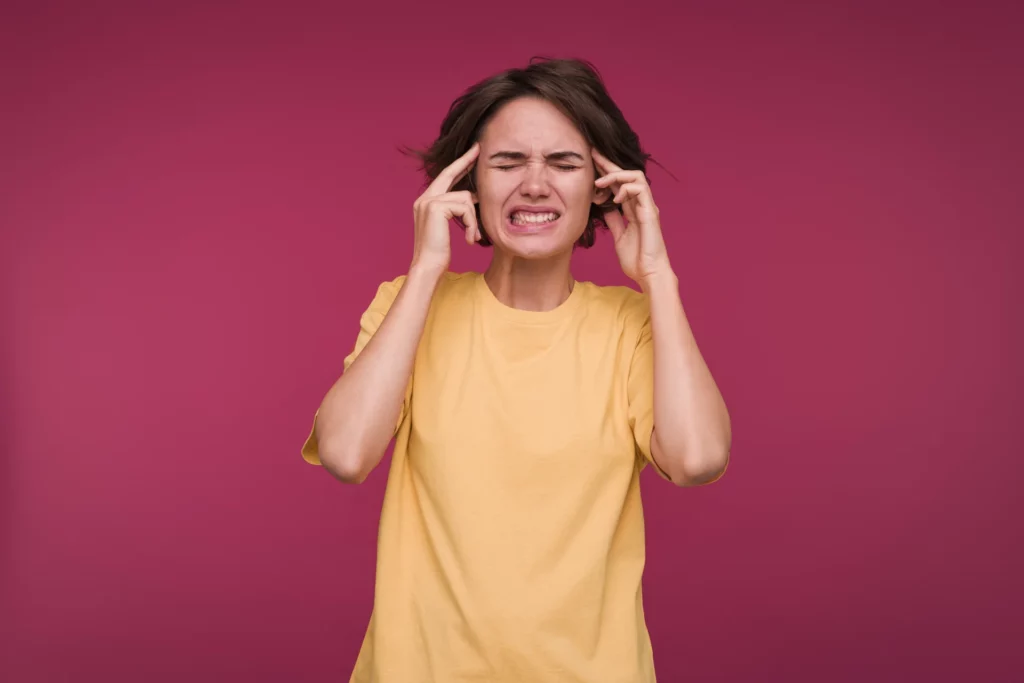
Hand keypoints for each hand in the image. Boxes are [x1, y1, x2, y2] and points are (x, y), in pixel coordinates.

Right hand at [410, 142, 480, 275]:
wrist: (428, 266)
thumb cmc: (438, 253)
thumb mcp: (449, 227)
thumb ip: (456, 210)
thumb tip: (475, 196)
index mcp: (425, 202)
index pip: (444, 178)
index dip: (458, 165)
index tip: (472, 154)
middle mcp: (424, 198)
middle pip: (449, 173)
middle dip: (465, 161)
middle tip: (479, 149)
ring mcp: (428, 201)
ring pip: (465, 198)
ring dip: (474, 219)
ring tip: (473, 237)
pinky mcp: (436, 207)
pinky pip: (465, 207)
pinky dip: (472, 224)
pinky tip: (469, 239)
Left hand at [592, 149, 670, 285]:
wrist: (648, 273)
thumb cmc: (636, 259)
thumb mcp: (619, 235)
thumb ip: (614, 219)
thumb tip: (604, 207)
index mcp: (634, 209)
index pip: (620, 184)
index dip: (606, 172)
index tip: (591, 162)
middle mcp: (642, 204)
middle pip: (626, 175)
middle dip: (608, 163)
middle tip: (592, 154)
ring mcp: (648, 207)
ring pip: (636, 176)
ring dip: (616, 175)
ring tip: (600, 182)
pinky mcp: (651, 212)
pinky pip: (640, 189)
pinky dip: (626, 189)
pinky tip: (614, 198)